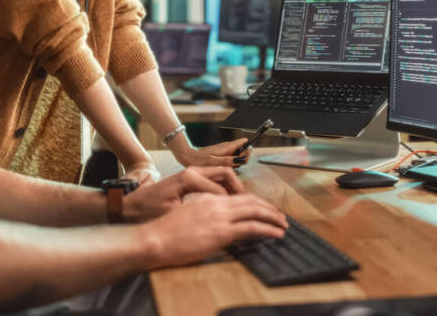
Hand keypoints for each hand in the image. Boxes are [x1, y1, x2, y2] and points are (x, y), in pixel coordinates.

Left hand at [123, 166, 246, 222]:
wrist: (130, 205)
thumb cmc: (147, 211)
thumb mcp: (173, 215)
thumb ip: (196, 214)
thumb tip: (217, 218)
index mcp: (189, 178)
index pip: (220, 190)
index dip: (230, 205)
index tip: (239, 217)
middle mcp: (192, 171)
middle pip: (226, 173)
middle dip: (238, 189)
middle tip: (245, 205)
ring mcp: (192, 173)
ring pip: (221, 174)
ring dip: (232, 187)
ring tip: (239, 203)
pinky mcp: (191, 178)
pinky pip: (214, 179)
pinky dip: (224, 188)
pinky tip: (226, 202)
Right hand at [140, 193, 286, 268]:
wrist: (153, 239)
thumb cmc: (164, 233)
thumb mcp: (188, 218)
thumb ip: (205, 217)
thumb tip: (218, 227)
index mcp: (207, 199)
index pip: (238, 197)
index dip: (255, 202)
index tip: (264, 209)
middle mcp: (216, 204)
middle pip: (251, 201)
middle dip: (268, 207)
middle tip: (279, 215)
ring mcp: (219, 217)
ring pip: (255, 210)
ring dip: (272, 216)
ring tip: (283, 224)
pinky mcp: (221, 232)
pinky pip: (252, 227)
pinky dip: (268, 229)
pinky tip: (277, 233)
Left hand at [173, 138, 250, 167]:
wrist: (188, 157)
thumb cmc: (200, 160)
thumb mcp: (214, 162)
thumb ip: (228, 160)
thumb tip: (240, 159)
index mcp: (228, 147)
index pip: (245, 144)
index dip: (247, 152)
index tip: (242, 160)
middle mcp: (228, 147)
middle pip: (244, 151)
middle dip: (243, 159)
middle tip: (234, 166)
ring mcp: (225, 150)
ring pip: (238, 155)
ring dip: (237, 162)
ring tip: (227, 167)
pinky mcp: (222, 154)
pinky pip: (232, 158)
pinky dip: (231, 163)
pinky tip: (224, 168)